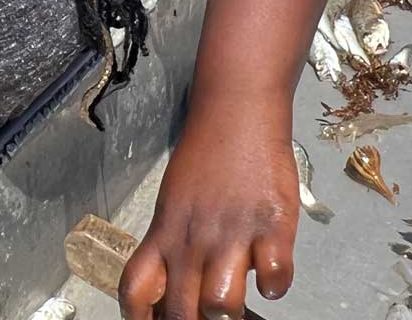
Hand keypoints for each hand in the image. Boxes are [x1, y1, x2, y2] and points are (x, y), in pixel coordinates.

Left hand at [119, 113, 299, 319]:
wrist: (237, 111)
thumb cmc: (207, 155)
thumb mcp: (175, 200)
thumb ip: (175, 242)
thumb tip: (181, 284)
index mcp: (165, 232)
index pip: (135, 290)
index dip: (140, 319)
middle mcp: (194, 239)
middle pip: (181, 311)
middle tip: (207, 317)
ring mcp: (233, 234)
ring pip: (222, 306)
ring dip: (230, 311)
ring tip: (237, 298)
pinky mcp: (272, 226)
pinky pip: (274, 279)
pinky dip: (276, 284)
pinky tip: (272, 271)